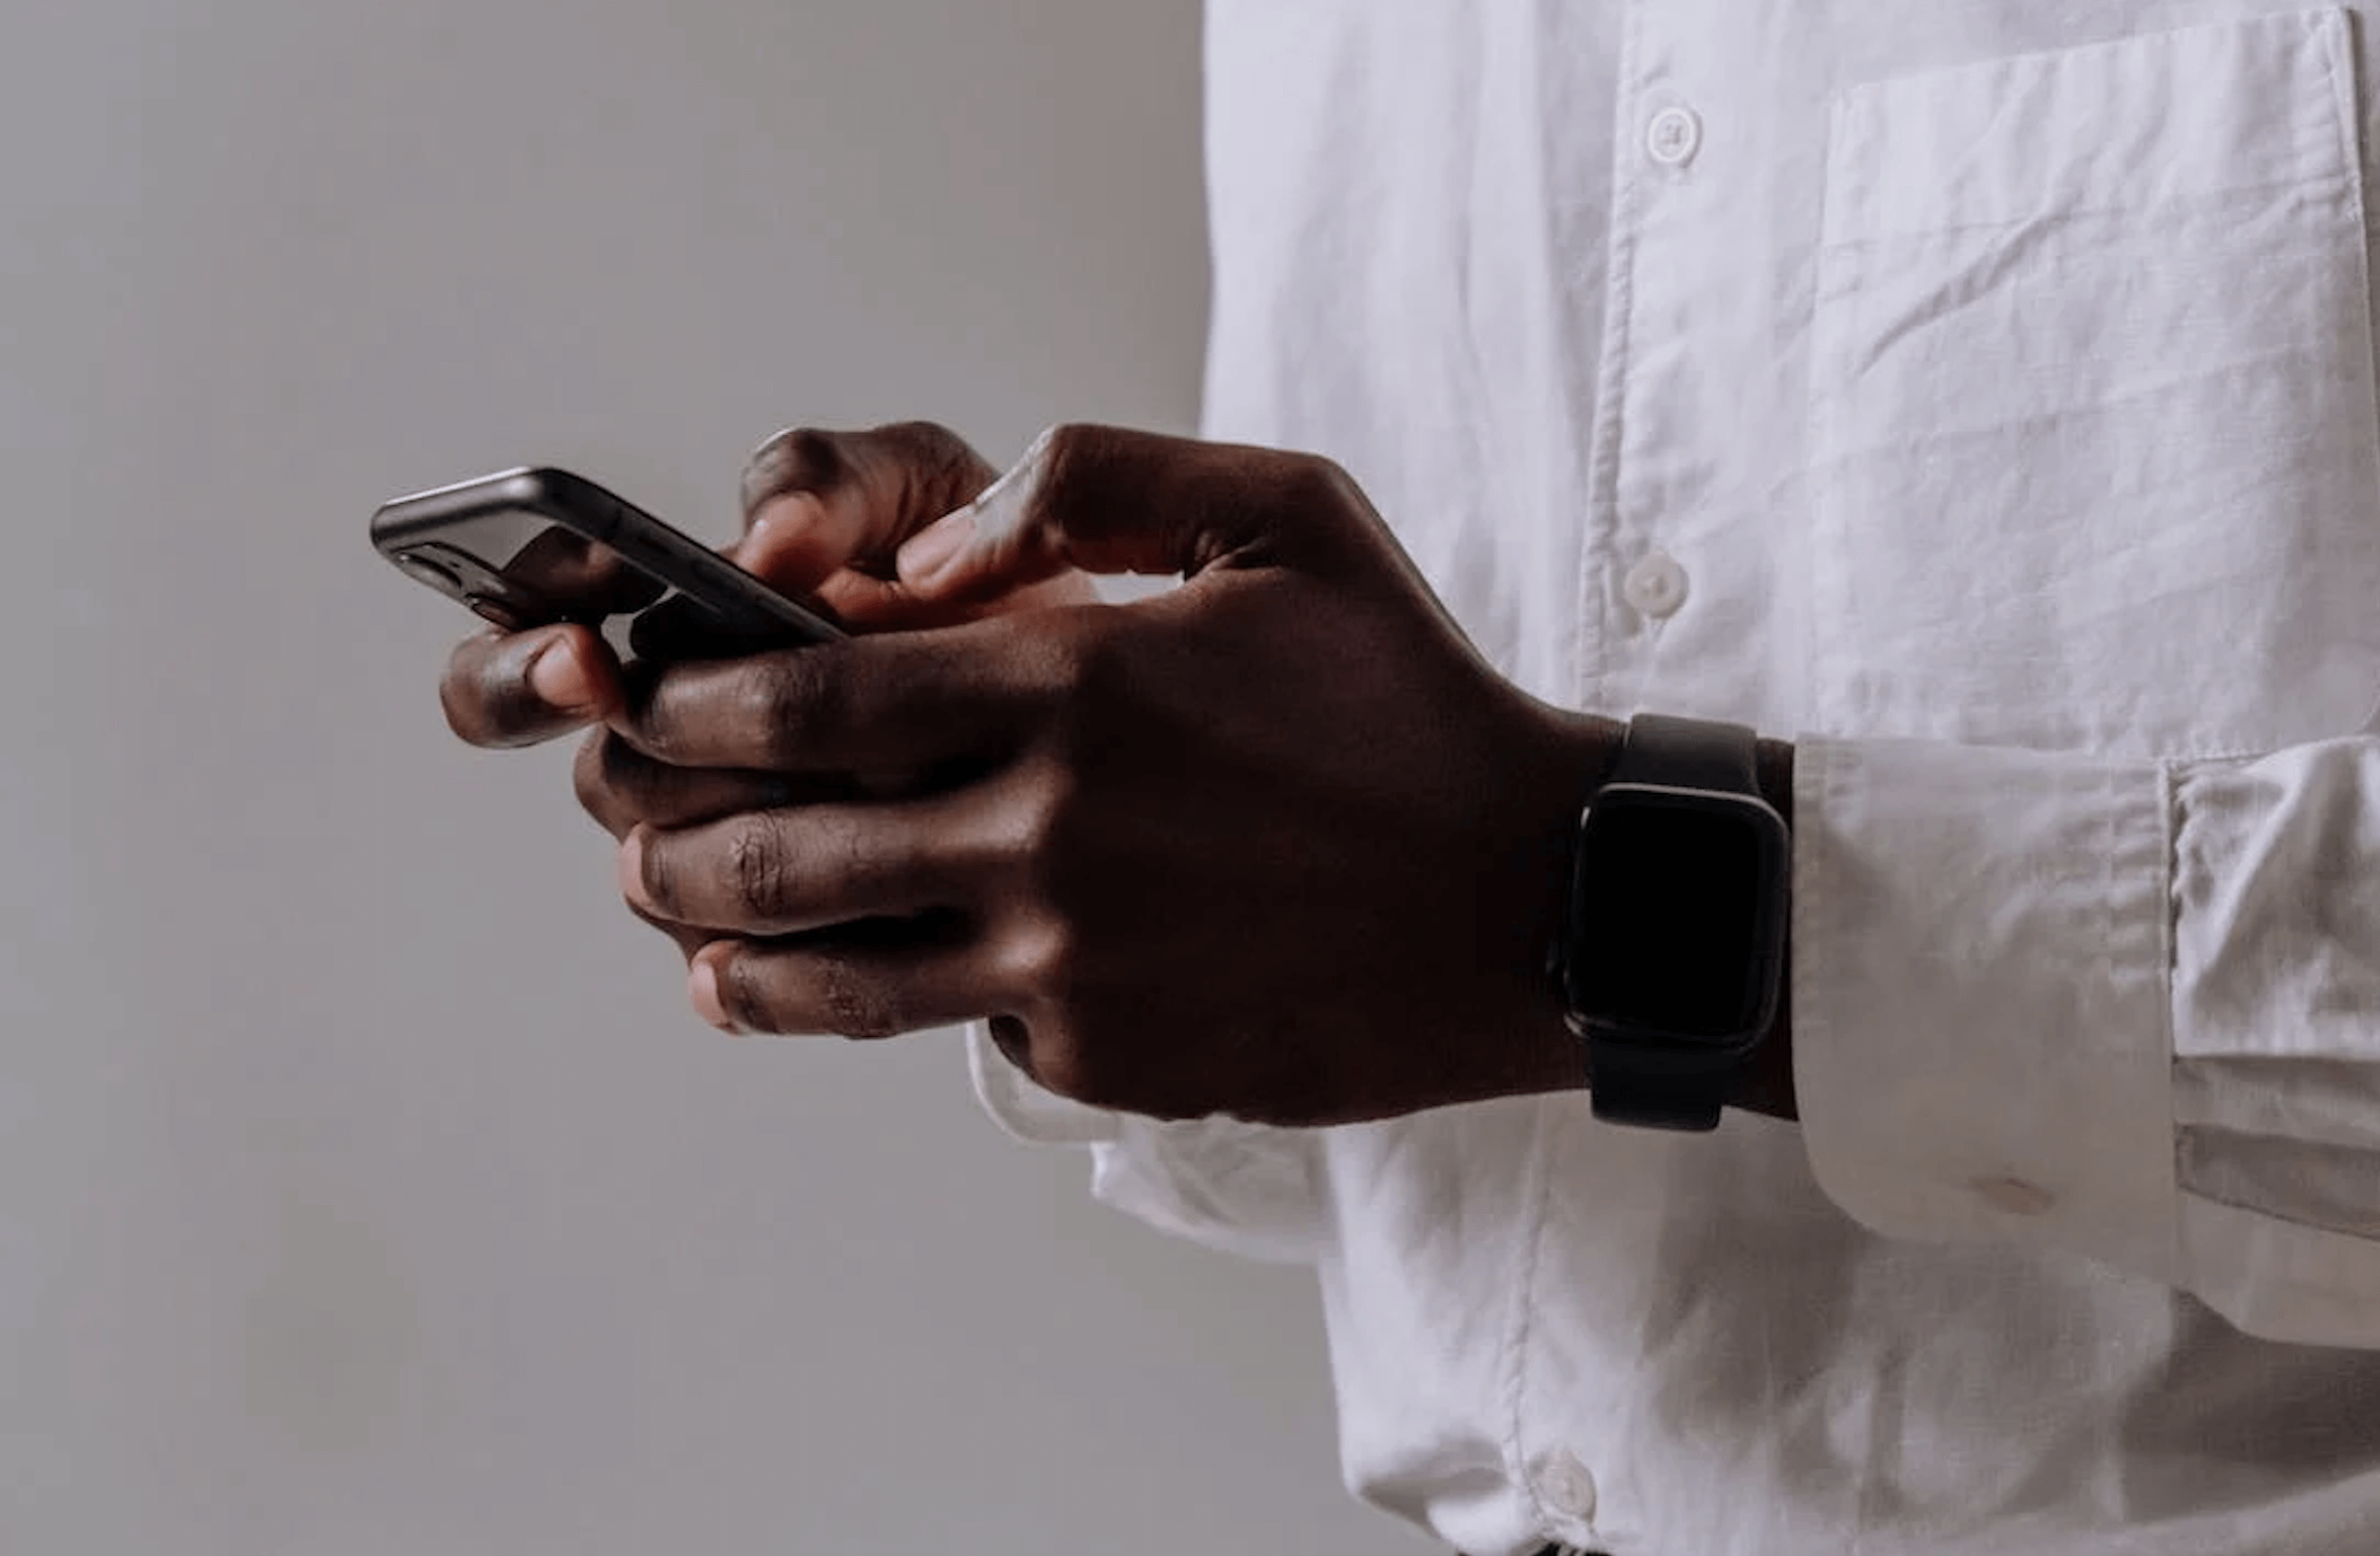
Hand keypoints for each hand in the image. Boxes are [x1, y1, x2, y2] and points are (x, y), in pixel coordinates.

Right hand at [434, 423, 1085, 952]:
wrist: (1108, 696)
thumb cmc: (984, 571)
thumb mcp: (920, 488)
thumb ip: (830, 481)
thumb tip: (761, 542)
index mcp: (667, 630)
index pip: (513, 654)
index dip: (518, 667)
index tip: (580, 657)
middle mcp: (673, 751)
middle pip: (608, 782)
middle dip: (683, 761)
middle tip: (778, 741)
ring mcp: (725, 859)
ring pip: (678, 882)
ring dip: (768, 840)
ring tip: (890, 796)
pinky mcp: (792, 950)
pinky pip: (757, 968)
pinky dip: (818, 929)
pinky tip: (901, 892)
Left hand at [599, 423, 1620, 1125]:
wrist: (1534, 901)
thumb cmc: (1409, 701)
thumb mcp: (1286, 516)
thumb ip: (1094, 481)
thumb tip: (925, 553)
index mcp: (1076, 682)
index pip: (800, 698)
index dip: (684, 702)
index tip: (643, 698)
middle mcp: (1051, 833)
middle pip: (773, 850)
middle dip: (661, 834)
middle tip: (627, 820)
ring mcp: (1072, 966)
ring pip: (825, 976)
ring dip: (722, 947)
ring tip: (685, 927)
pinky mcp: (1107, 1060)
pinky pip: (953, 1033)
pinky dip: (896, 1001)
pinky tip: (862, 979)